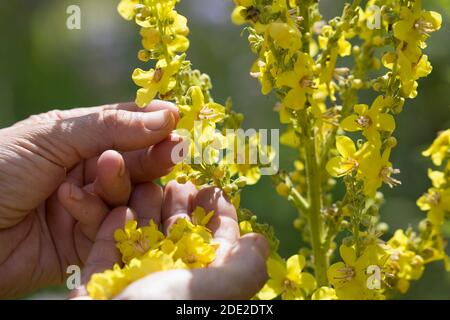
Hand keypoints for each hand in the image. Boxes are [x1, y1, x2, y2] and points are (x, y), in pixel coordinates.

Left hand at [0, 101, 179, 297]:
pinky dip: (95, 215)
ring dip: (120, 185)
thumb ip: (111, 127)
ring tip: (105, 172)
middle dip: (151, 158)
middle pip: (137, 166)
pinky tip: (70, 204)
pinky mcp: (86, 244)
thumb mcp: (52, 136)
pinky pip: (109, 229)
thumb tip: (168, 114)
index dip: (154, 126)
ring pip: (128, 198)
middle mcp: (88, 174)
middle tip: (173, 151)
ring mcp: (89, 209)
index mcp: (79, 140)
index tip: (178, 123)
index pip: (128, 128)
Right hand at [71, 182, 268, 299]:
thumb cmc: (159, 314)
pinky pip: (107, 254)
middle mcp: (170, 286)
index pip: (216, 245)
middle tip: (178, 182)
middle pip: (179, 239)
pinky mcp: (100, 286)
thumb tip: (259, 243)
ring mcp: (133, 287)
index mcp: (202, 288)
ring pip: (142, 242)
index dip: (218, 215)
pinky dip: (114, 231)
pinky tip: (121, 209)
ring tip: (148, 186)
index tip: (212, 188)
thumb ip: (243, 269)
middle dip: (180, 208)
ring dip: (145, 212)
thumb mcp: (215, 293)